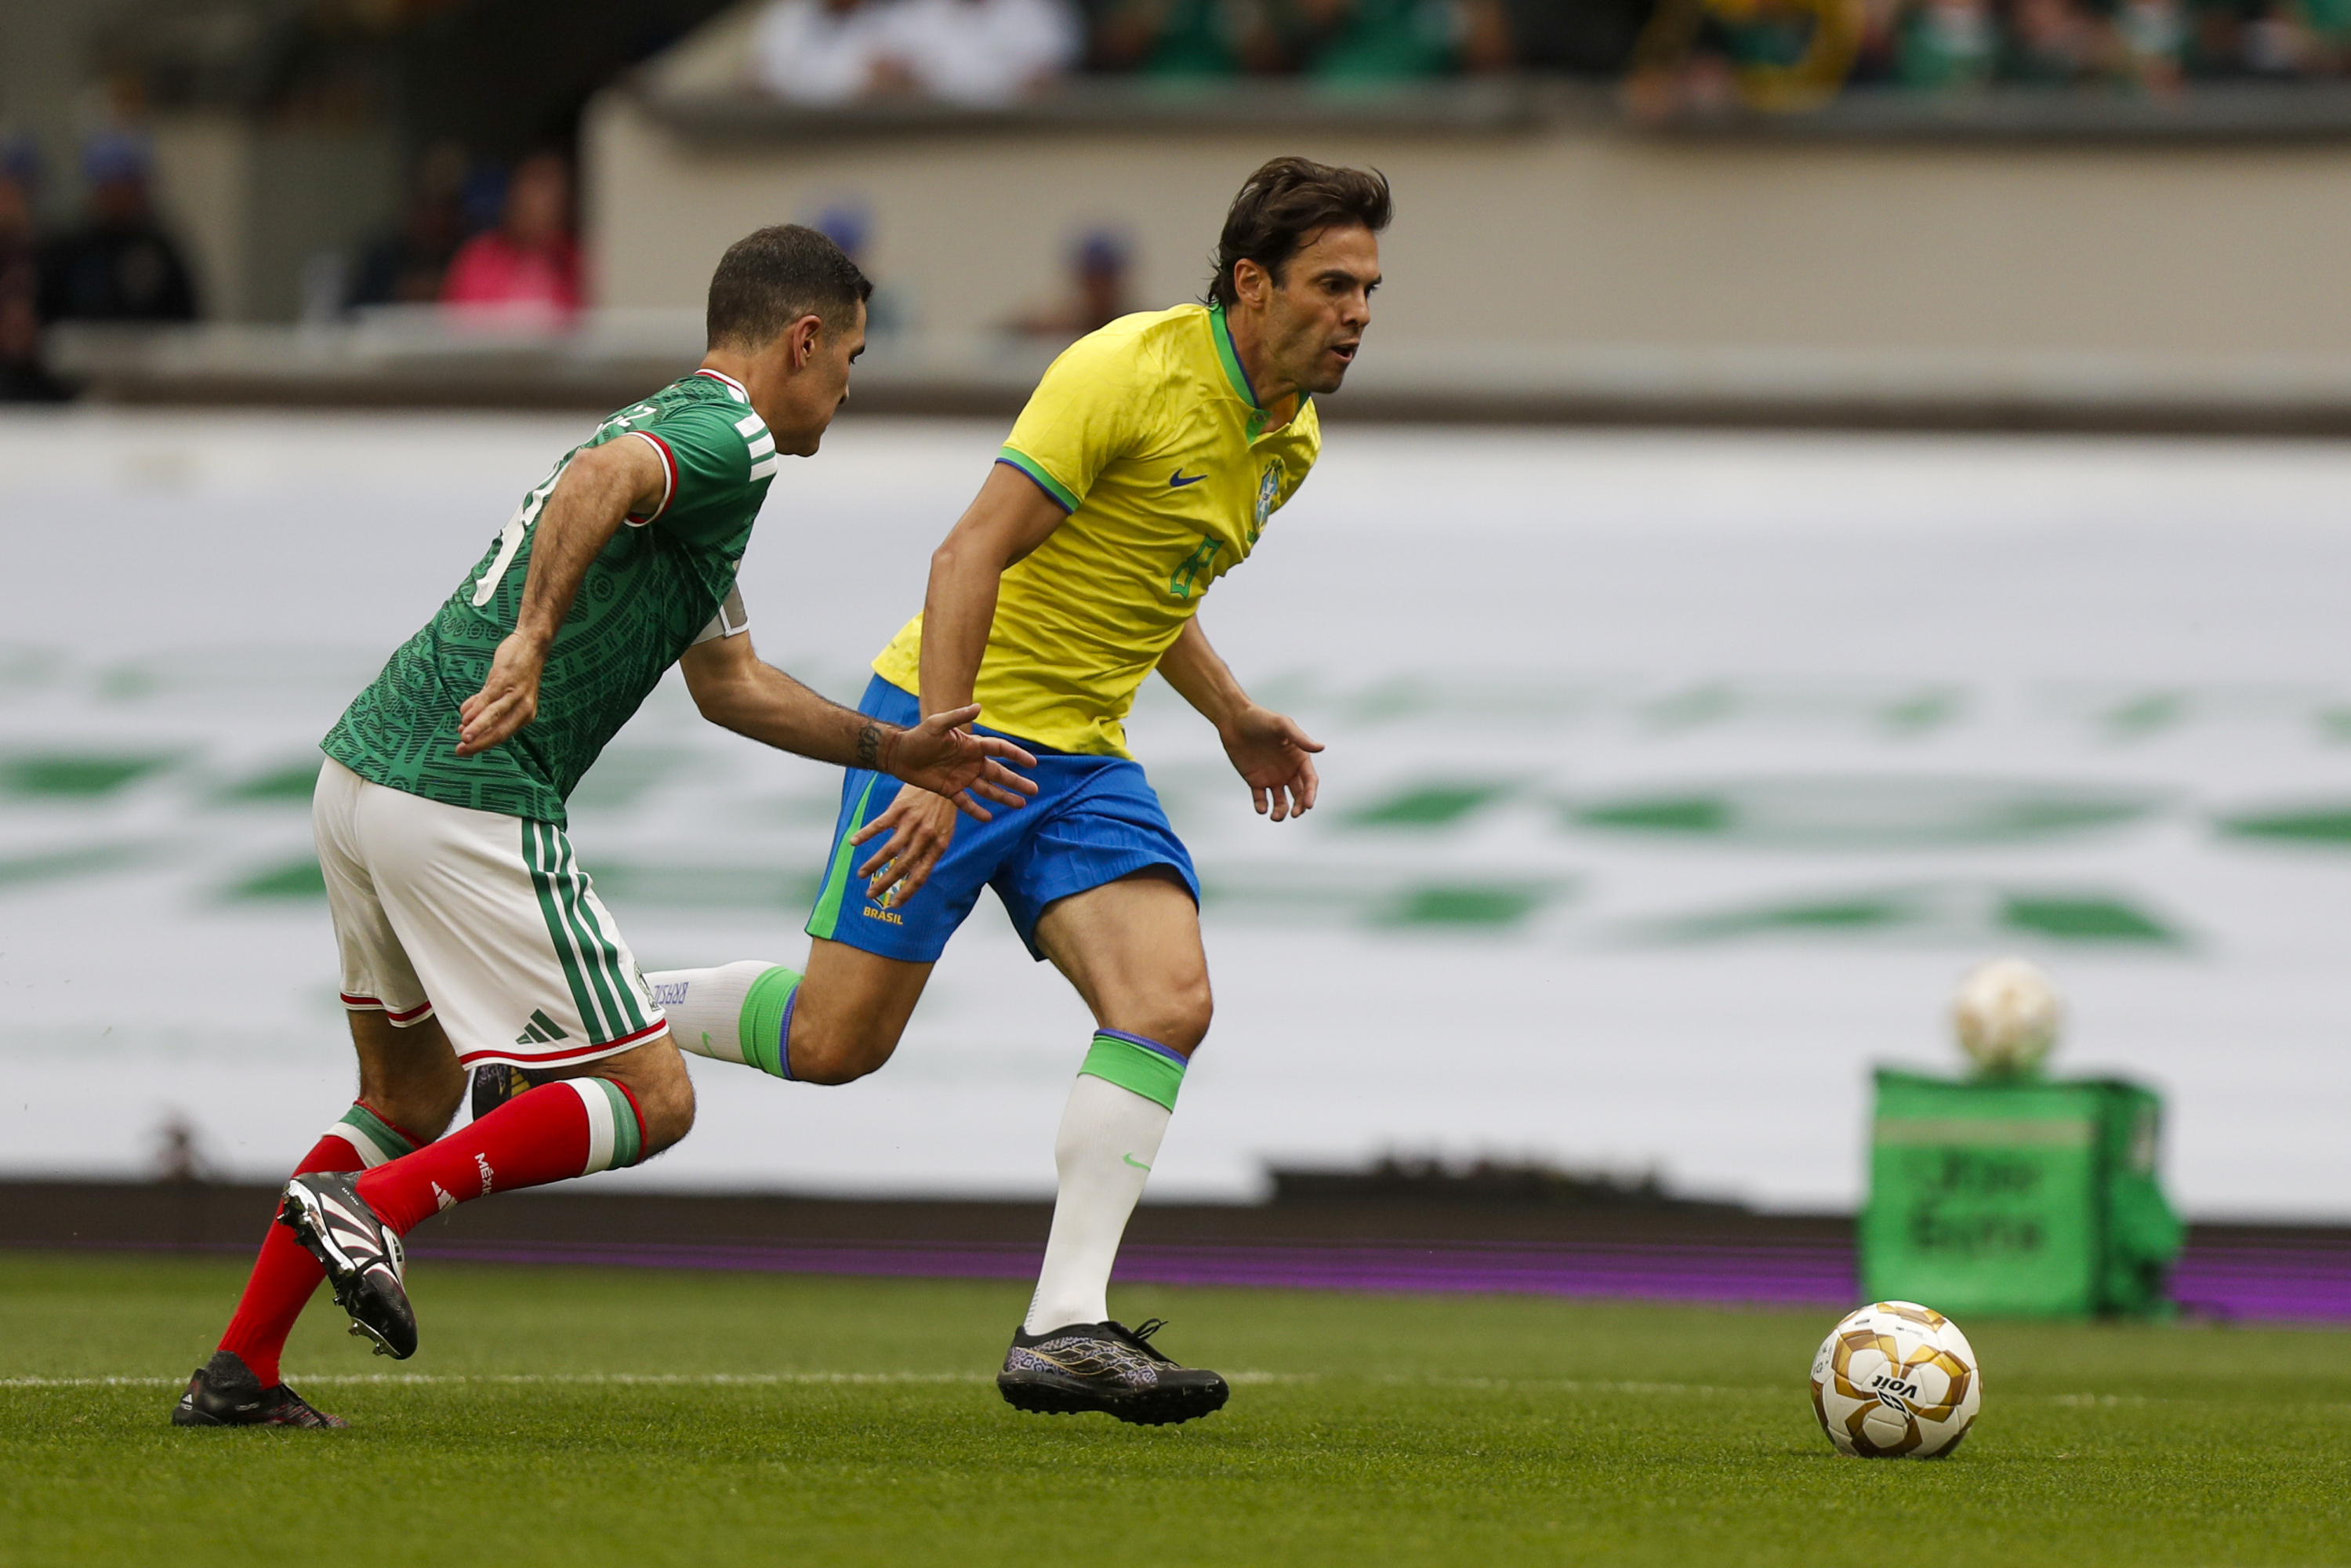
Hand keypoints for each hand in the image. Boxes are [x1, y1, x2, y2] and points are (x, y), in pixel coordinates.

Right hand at [456, 633, 546, 756]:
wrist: (531, 645)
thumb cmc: (515, 671)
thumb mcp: (502, 692)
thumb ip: (484, 707)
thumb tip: (464, 722)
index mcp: (525, 715)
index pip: (501, 735)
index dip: (482, 743)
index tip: (465, 750)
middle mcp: (524, 708)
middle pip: (499, 731)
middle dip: (478, 743)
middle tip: (460, 751)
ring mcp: (515, 694)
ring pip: (494, 716)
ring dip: (477, 728)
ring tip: (463, 738)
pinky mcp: (506, 680)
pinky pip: (489, 698)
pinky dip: (476, 708)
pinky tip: (465, 716)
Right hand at [850, 783, 962, 907]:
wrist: (946, 778)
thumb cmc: (944, 808)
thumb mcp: (944, 832)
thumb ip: (929, 852)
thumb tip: (913, 873)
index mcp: (938, 845)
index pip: (920, 875)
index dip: (907, 892)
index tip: (894, 905)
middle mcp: (925, 836)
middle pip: (902, 866)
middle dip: (885, 883)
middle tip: (870, 895)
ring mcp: (912, 822)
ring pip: (889, 849)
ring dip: (873, 864)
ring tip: (861, 875)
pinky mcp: (900, 808)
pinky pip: (879, 824)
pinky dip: (865, 834)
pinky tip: (853, 842)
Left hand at [882, 703, 1037, 820]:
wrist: (899, 754)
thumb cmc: (918, 736)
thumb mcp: (937, 723)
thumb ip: (958, 716)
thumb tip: (979, 706)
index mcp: (972, 745)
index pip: (1000, 749)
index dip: (1016, 755)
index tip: (1032, 764)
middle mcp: (971, 762)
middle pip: (999, 773)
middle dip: (1016, 782)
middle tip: (1034, 791)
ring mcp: (962, 777)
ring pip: (988, 789)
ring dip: (1004, 797)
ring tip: (1020, 805)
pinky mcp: (950, 790)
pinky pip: (966, 802)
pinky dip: (976, 810)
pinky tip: (989, 818)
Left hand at [1220, 704, 1322, 820]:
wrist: (1233, 720)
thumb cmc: (1260, 718)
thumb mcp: (1282, 725)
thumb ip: (1300, 738)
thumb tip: (1321, 748)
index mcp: (1298, 758)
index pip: (1309, 780)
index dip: (1310, 793)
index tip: (1307, 805)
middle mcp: (1288, 770)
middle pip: (1298, 794)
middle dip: (1298, 806)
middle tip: (1294, 814)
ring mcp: (1272, 777)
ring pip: (1281, 801)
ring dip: (1281, 811)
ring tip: (1275, 817)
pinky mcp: (1255, 781)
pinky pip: (1261, 799)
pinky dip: (1262, 806)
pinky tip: (1261, 808)